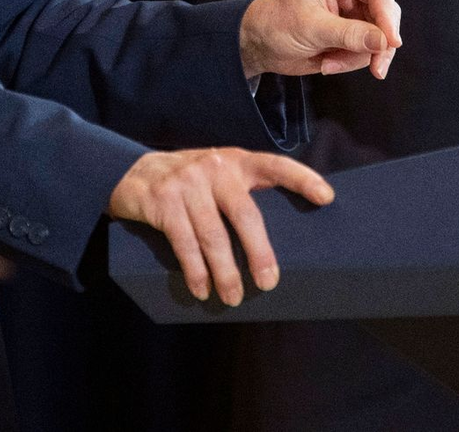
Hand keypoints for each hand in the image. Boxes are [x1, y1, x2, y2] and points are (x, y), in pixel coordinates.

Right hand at [107, 147, 333, 305]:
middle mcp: (215, 167)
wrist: (132, 173)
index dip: (302, 178)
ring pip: (213, 235)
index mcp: (236, 160)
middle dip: (259, 252)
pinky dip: (195, 270)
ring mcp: (187, 183)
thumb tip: (278, 239)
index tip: (326, 197)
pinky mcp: (163, 201)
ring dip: (225, 272)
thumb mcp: (217, 176)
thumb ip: (241, 193)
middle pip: (245, 213)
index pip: (275, 165)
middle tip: (269, 283)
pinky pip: (184, 242)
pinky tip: (201, 288)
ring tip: (233, 297)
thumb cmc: (189, 183)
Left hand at [239, 0, 400, 80]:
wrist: (259, 43)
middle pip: (385, 14)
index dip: (388, 15)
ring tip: (329, 64)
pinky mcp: (351, 35)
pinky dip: (351, 62)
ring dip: (358, 57)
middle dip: (379, 43)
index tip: (391, 42)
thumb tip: (383, 42)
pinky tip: (327, 64)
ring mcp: (353, 14)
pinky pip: (367, 51)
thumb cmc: (276, 23)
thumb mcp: (311, 28)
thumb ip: (348, 34)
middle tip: (376, 68)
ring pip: (379, 37)